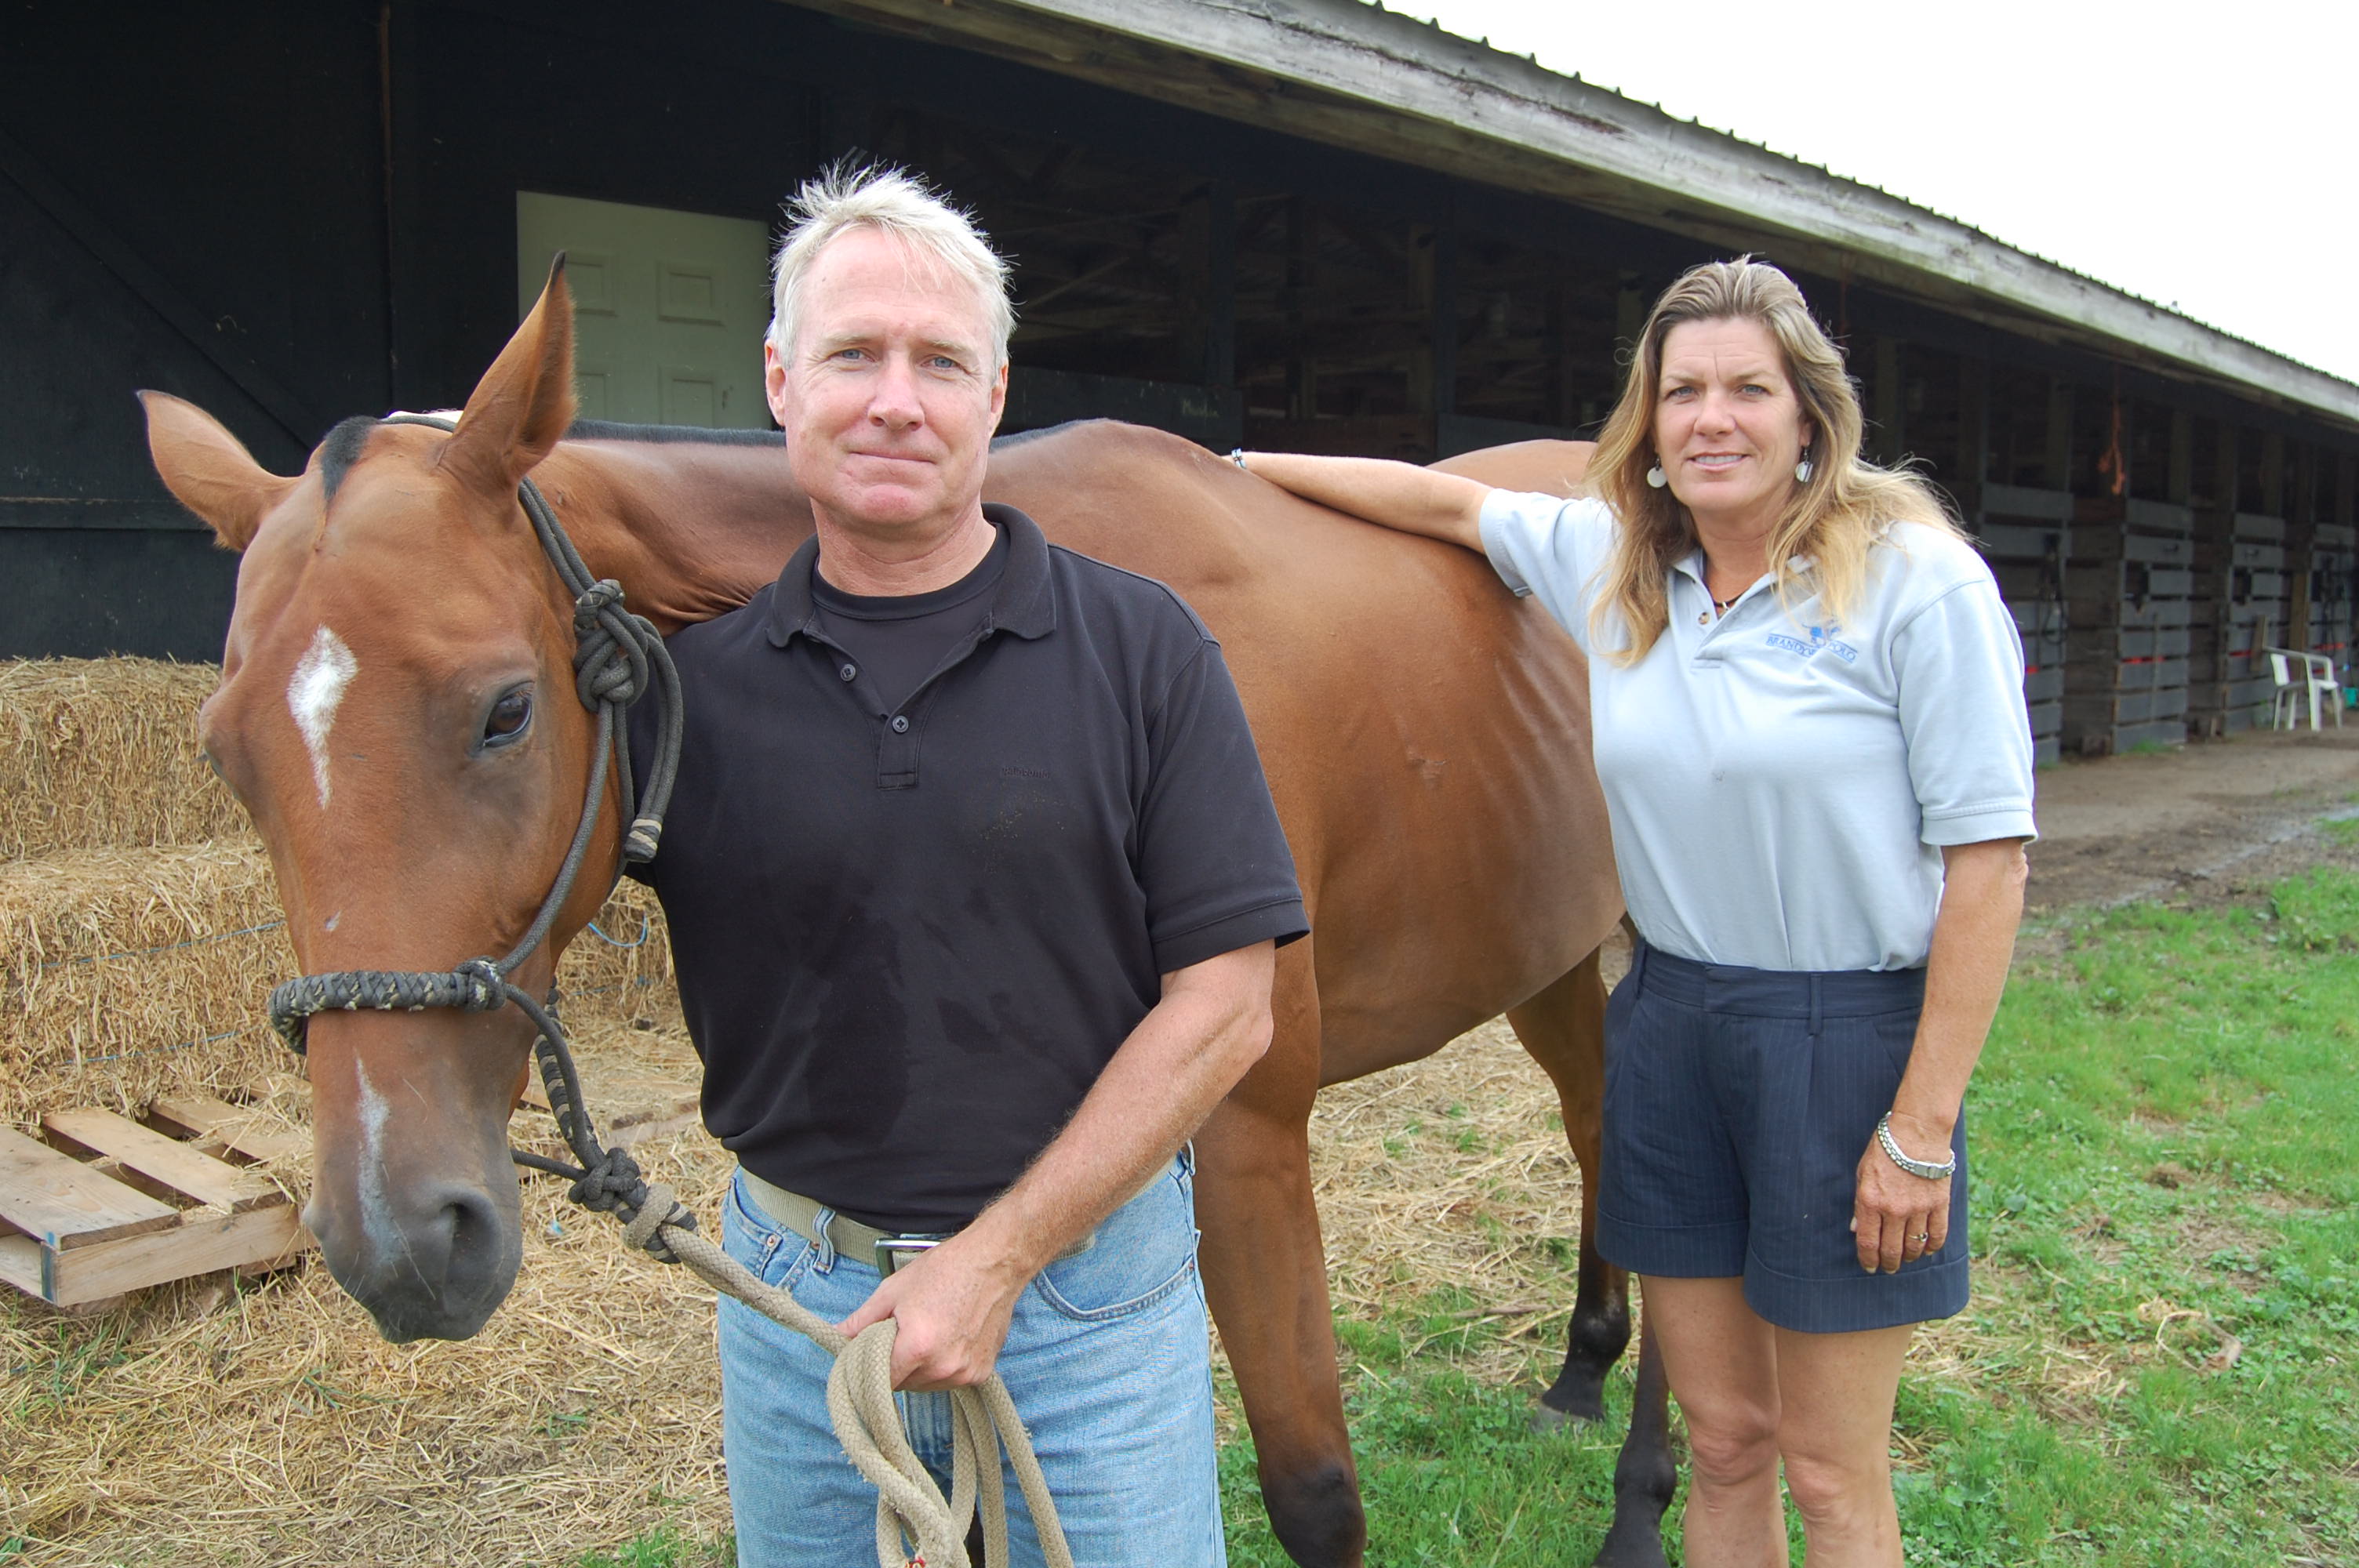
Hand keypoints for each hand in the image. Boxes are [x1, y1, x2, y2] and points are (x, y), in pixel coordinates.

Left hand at [837, 1232, 1027, 1389]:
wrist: (995, 1261)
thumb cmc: (945, 1270)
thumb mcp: (894, 1290)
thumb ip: (862, 1321)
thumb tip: (836, 1337)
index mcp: (916, 1348)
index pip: (879, 1381)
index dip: (869, 1369)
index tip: (867, 1357)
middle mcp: (942, 1367)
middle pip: (902, 1385)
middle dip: (895, 1365)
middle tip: (900, 1335)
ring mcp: (964, 1373)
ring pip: (925, 1385)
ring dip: (919, 1368)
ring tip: (927, 1333)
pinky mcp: (981, 1373)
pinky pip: (949, 1380)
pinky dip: (942, 1366)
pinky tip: (948, 1338)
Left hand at [1851, 1112, 1952, 1273]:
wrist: (1917, 1134)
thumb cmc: (1885, 1151)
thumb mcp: (1862, 1174)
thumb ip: (1860, 1204)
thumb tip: (1856, 1229)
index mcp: (1871, 1201)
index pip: (1868, 1242)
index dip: (1868, 1259)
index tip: (1869, 1267)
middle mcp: (1894, 1209)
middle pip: (1891, 1250)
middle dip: (1888, 1263)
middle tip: (1888, 1268)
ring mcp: (1918, 1209)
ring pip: (1914, 1246)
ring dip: (1909, 1257)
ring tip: (1906, 1259)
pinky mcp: (1939, 1205)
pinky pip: (1937, 1235)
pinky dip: (1931, 1246)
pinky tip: (1927, 1250)